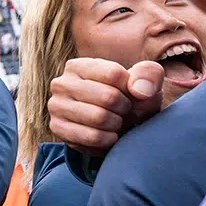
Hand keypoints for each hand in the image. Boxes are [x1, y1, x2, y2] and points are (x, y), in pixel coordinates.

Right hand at [46, 57, 163, 155]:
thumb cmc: (128, 96)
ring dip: (117, 124)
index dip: (131, 88)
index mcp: (78, 65)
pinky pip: (92, 137)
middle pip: (108, 97)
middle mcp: (61, 83)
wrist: (112, 122)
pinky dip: (108, 140)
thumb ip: (149, 75)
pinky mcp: (57, 129)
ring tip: (117, 123)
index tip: (131, 94)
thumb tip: (139, 90)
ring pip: (99, 118)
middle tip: (126, 112)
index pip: (114, 74)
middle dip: (126, 108)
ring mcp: (56, 107)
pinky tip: (109, 135)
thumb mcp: (144, 79)